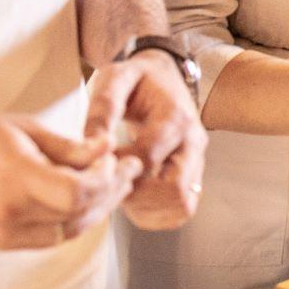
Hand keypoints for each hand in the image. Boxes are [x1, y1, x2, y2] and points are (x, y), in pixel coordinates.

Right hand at [0, 112, 139, 250]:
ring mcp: (1, 234)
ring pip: (67, 231)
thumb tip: (107, 151)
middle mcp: (8, 214)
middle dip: (109, 193)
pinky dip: (70, 221)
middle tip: (127, 171)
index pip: (78, 193)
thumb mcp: (23, 129)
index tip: (117, 160)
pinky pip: (47, 238)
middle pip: (78, 215)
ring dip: (95, 210)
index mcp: (14, 179)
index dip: (105, 180)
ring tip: (112, 185)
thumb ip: (69, 147)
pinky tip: (83, 200)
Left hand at [85, 53, 206, 230]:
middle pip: (173, 188)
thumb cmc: (138, 80)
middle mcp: (194, 142)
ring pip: (182, 203)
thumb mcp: (116, 78)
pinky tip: (135, 198)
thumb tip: (91, 145)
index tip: (99, 160)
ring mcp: (197, 161)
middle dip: (135, 193)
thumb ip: (103, 108)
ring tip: (122, 189)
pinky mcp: (194, 175)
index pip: (148, 157)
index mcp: (176, 117)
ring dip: (147, 206)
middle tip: (111, 181)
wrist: (165, 76)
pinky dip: (158, 212)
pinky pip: (183, 208)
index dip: (117, 166)